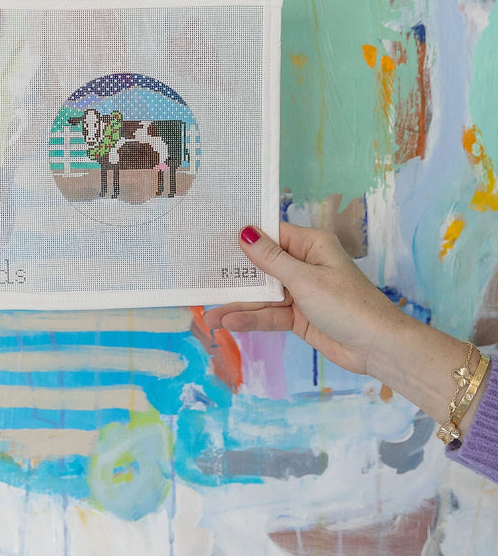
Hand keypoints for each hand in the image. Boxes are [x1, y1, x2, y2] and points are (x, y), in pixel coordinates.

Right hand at [204, 223, 406, 375]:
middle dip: (234, 278)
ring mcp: (300, 292)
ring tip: (210, 317)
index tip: (213, 239)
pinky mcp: (298, 316)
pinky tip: (230, 323)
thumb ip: (271, 260)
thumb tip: (245, 233)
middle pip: (261, 268)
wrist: (378, 348)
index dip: (243, 238)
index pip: (271, 235)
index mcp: (310, 245)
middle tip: (202, 281)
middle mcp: (303, 265)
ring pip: (262, 296)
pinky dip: (251, 319)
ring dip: (239, 306)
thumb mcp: (305, 280)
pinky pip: (269, 315)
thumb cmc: (349, 305)